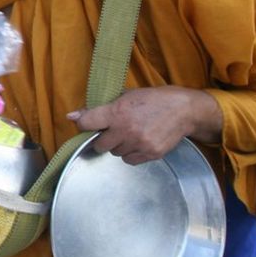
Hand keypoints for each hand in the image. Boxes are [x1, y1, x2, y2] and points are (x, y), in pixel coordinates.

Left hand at [68, 86, 221, 164]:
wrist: (183, 109)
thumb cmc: (152, 100)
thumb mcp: (125, 96)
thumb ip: (99, 108)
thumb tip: (72, 116)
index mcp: (117, 112)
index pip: (86, 123)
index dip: (83, 124)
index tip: (86, 124)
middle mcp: (126, 130)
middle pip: (99, 145)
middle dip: (102, 139)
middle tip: (112, 131)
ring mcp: (139, 144)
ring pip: (115, 153)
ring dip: (118, 146)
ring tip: (130, 134)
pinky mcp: (151, 154)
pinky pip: (129, 160)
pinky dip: (130, 154)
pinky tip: (138, 142)